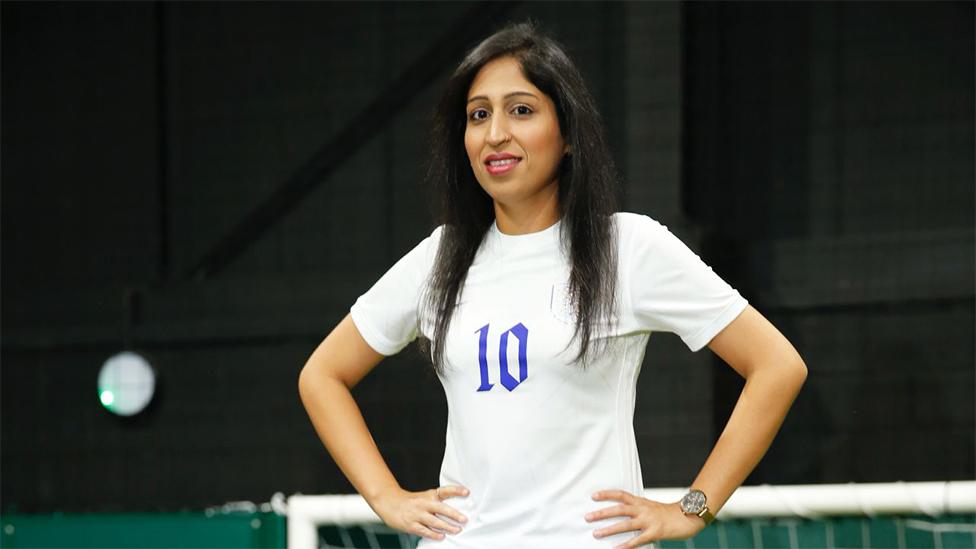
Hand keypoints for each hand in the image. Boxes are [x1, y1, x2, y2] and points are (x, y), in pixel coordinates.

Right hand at [369, 485, 469, 540]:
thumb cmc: (410, 501)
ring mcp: (417, 515)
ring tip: (457, 530)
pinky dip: (434, 534)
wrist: (389, 502)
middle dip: (454, 514)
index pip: (444, 491)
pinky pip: (424, 531)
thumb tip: (455, 511)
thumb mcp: (424, 497)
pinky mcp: (411, 525)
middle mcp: (424, 504)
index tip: (466, 492)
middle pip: (441, 508)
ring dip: (447, 527)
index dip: (456, 490)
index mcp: (428, 495)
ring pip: (434, 521)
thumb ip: (436, 503)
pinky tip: (441, 536)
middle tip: (464, 519)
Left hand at [585, 490, 705, 547]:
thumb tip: (623, 512)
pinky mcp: (654, 533)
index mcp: (641, 502)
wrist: (687, 517)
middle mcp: (643, 509)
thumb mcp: (650, 507)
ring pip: (625, 524)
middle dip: (602, 513)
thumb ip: (637, 509)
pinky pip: (637, 540)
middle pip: (619, 509)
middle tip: (588, 517)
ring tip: (596, 534)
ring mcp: (649, 521)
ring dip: (609, 530)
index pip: (621, 495)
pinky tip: (616, 548)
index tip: (594, 496)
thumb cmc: (668, 513)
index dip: (607, 494)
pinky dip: (626, 545)